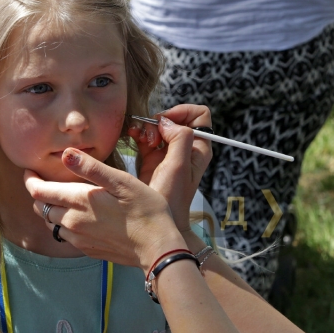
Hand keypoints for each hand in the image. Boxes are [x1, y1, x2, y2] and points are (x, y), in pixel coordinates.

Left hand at [25, 149, 184, 271]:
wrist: (158, 248)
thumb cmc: (146, 210)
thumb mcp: (122, 182)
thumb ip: (91, 168)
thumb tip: (66, 154)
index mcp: (79, 202)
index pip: (39, 192)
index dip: (31, 180)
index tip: (30, 171)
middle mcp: (72, 223)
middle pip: (41, 208)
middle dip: (39, 194)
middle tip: (45, 182)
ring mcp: (79, 239)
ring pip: (52, 223)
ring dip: (51, 210)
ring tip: (62, 199)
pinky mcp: (87, 250)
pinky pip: (65, 235)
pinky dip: (64, 223)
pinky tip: (80, 217)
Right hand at [128, 104, 212, 231]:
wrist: (156, 220)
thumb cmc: (171, 198)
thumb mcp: (178, 167)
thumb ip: (179, 140)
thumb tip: (167, 122)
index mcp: (199, 148)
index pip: (200, 115)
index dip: (184, 112)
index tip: (167, 122)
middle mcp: (186, 148)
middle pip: (176, 118)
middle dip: (162, 121)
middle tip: (152, 137)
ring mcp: (169, 152)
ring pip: (160, 126)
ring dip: (148, 127)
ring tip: (141, 139)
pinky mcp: (153, 157)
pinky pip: (147, 136)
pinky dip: (139, 133)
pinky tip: (133, 137)